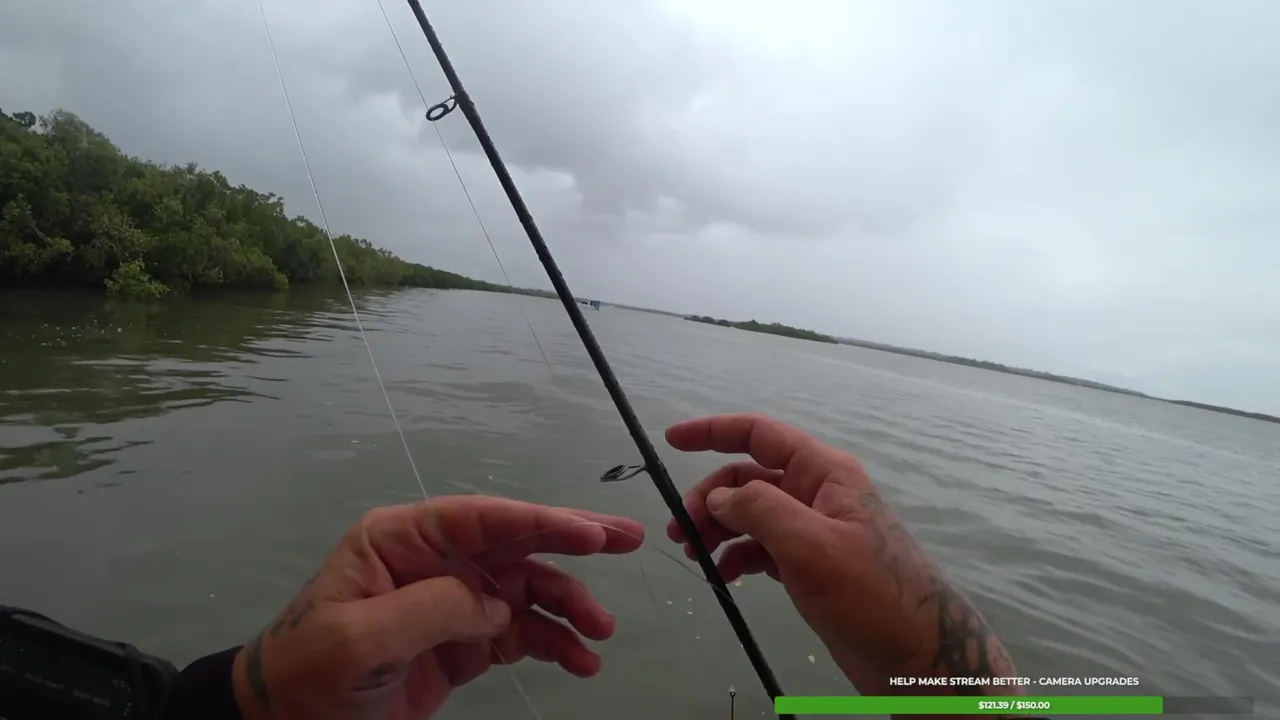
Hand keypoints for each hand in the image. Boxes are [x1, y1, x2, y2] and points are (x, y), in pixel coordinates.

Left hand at [231, 495, 643, 719]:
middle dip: (573, 544)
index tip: (591, 534)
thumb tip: (494, 604)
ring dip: (568, 607)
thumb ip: (431, 608)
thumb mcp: (358, 638)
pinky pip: (521, 635)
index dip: (540, 522)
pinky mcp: (464, 644)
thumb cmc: (308, 672)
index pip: (482, 519)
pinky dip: (554, 645)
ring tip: (600, 632)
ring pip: (526, 593)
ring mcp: (453, 603)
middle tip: (629, 541)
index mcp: (401, 540)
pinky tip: (580, 661)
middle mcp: (435, 562)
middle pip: (516, 544)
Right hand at [665, 414, 1017, 696]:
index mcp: (824, 473)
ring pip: (751, 514)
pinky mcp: (810, 566)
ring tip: (694, 556)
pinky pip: (762, 547)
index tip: (671, 440)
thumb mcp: (811, 545)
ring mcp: (813, 530)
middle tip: (679, 532)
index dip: (713, 432)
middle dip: (710, 497)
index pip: (760, 435)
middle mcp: (817, 493)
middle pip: (748, 477)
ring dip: (718, 528)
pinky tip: (724, 575)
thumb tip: (719, 495)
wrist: (917, 655)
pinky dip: (737, 556)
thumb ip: (760, 509)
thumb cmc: (871, 593)